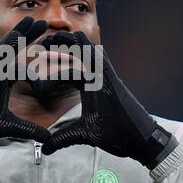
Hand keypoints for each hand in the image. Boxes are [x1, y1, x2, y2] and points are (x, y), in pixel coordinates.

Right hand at [0, 17, 50, 166]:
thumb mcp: (8, 127)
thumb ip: (28, 129)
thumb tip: (47, 138)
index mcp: (1, 82)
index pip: (21, 64)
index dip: (36, 56)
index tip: (52, 49)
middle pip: (13, 51)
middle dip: (28, 37)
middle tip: (43, 23)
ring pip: (4, 49)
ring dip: (18, 34)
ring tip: (32, 20)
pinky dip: (4, 46)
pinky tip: (16, 35)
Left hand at [41, 31, 178, 168]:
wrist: (140, 139)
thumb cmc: (116, 134)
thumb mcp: (83, 134)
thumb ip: (63, 138)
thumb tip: (46, 148)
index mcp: (90, 87)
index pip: (71, 68)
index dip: (57, 61)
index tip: (42, 54)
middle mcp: (98, 78)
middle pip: (78, 56)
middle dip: (62, 47)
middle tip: (45, 39)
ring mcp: (106, 77)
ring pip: (87, 53)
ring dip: (71, 43)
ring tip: (55, 35)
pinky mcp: (113, 80)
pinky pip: (99, 59)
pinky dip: (87, 48)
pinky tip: (76, 38)